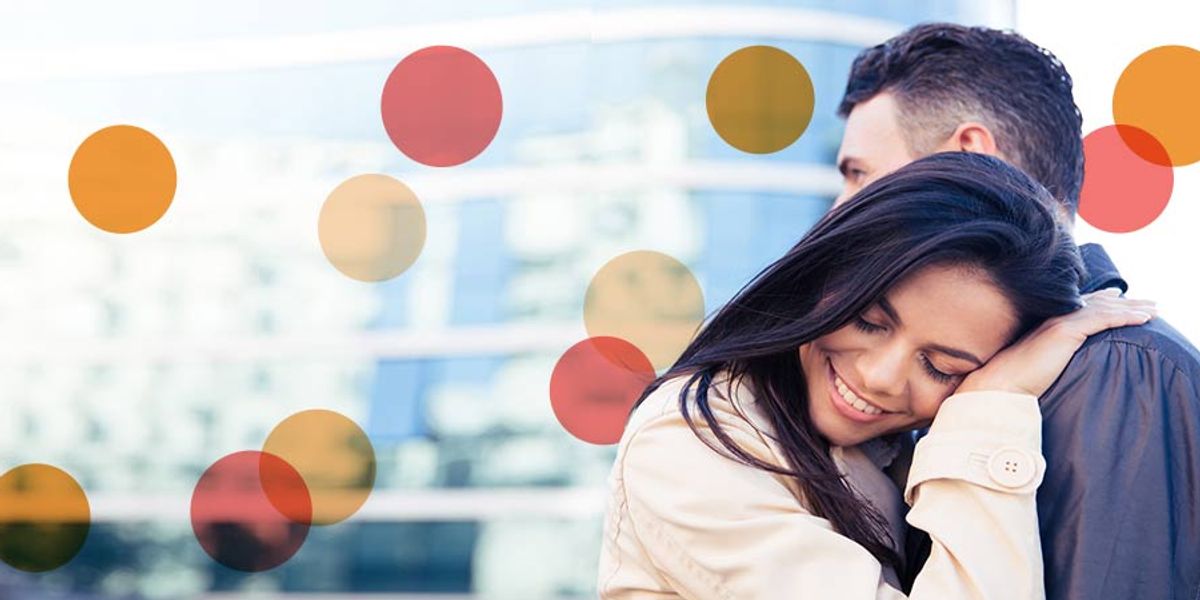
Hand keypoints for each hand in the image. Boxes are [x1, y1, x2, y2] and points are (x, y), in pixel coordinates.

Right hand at [956, 288, 1156, 397]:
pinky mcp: (1066, 331)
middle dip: (1124, 303)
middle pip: (1096, 304)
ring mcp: (1060, 322)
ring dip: (1132, 309)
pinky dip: (1126, 318)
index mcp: (1046, 324)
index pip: (1079, 306)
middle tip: (1148, 304)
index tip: (1119, 298)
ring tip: (1153, 311)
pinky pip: (1104, 319)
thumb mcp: (1035, 364)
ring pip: (1104, 309)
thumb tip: (1055, 365)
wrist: (998, 384)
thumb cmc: (1011, 381)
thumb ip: (1048, 356)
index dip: (1101, 300)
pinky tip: (1143, 319)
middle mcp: (1054, 318)